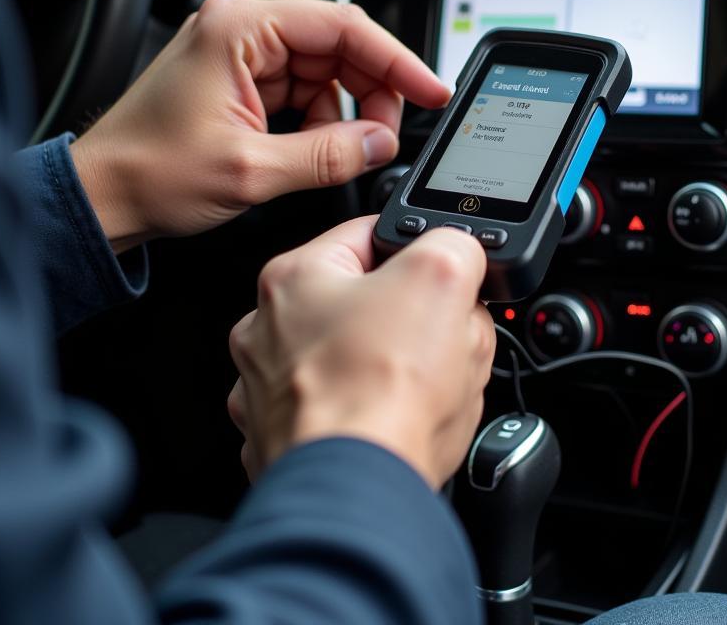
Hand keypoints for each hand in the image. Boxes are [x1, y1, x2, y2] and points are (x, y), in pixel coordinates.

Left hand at [70, 0, 449, 250]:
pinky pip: (305, 89)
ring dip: (345, 111)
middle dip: (371, 91)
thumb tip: (381, 142)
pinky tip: (317, 147)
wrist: (103, 195)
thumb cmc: (148, 171)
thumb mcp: (252, 170)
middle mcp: (241, 28)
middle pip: (339, 45)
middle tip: (387, 135)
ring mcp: (242, 52)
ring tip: (342, 151)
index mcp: (239, 28)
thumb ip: (328, 154)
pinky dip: (322, 119)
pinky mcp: (243, 77)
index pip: (343, 26)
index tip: (430, 88)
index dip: (396, 60)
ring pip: (326, 70)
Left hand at [227, 217, 494, 488]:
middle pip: (372, 305)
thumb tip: (458, 250)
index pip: (370, 238)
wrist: (359, 489)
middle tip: (445, 340)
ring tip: (430, 389)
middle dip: (421, 321)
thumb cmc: (380, 390)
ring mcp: (273, 395)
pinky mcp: (289, 444)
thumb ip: (452, 244)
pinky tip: (404, 423)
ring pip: (364, 363)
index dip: (422, 255)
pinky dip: (380, 418)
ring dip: (406, 373)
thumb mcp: (442, 275)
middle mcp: (269, 333)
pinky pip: (351, 414)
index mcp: (294, 278)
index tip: (446, 276)